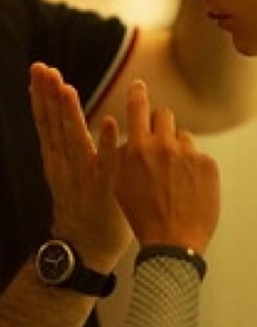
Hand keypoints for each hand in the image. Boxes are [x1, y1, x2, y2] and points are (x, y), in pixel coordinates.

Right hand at [30, 62, 130, 271]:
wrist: (84, 246)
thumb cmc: (80, 206)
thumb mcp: (63, 171)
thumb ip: (63, 142)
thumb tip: (60, 112)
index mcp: (55, 158)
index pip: (45, 120)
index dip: (41, 94)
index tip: (39, 70)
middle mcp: (64, 164)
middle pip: (53, 124)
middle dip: (48, 94)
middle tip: (43, 68)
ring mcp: (83, 176)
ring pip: (74, 139)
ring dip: (70, 113)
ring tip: (66, 87)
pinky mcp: (105, 189)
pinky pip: (106, 163)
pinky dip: (106, 143)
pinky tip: (108, 123)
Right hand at [114, 78, 219, 254]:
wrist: (172, 240)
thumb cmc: (143, 215)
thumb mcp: (118, 183)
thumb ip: (122, 156)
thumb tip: (125, 139)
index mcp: (138, 148)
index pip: (137, 108)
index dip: (137, 94)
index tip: (138, 85)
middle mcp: (163, 145)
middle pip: (164, 116)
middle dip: (161, 125)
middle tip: (159, 143)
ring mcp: (188, 154)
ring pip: (183, 137)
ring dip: (178, 149)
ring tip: (175, 175)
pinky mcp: (208, 165)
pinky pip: (199, 156)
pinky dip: (194, 167)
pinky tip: (188, 186)